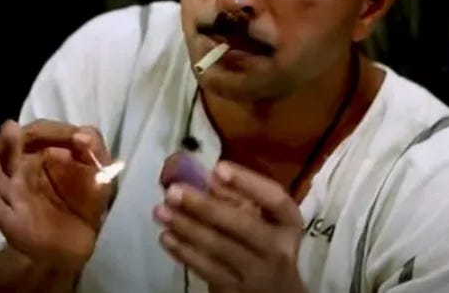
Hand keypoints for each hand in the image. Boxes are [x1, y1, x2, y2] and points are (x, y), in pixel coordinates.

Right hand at [0, 119, 113, 269]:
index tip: (46, 134)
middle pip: (12, 154)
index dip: (39, 131)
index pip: (37, 134)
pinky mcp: (13, 223)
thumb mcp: (101, 171)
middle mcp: (24, 171)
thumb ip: (94, 150)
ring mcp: (16, 197)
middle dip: (8, 142)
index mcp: (45, 153)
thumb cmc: (90, 199)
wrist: (86, 239)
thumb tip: (80, 135)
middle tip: (9, 128)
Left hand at [153, 161, 307, 292]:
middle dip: (204, 206)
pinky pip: (206, 269)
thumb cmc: (266, 247)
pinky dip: (184, 252)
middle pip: (241, 225)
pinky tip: (167, 236)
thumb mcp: (264, 222)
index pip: (275, 199)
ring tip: (161, 211)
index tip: (218, 168)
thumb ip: (239, 198)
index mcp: (288, 223)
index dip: (247, 182)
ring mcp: (256, 273)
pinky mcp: (235, 290)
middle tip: (173, 191)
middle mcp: (278, 249)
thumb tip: (209, 178)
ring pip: (218, 247)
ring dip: (186, 227)